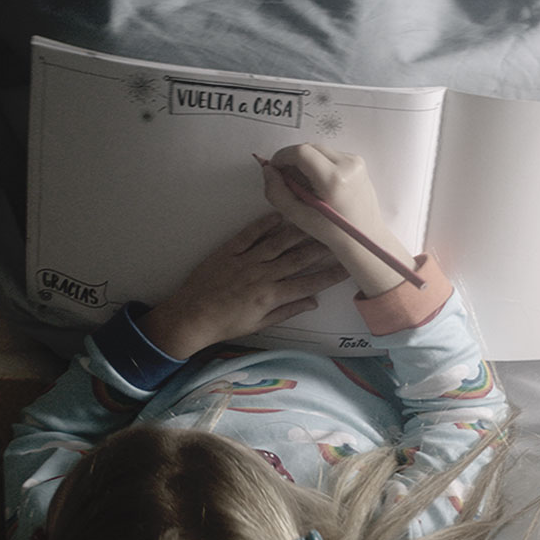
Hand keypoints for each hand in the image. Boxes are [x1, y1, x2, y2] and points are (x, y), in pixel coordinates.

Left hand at [137, 213, 347, 357]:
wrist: (191, 317)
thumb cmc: (226, 324)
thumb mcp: (260, 324)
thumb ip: (287, 311)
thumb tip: (313, 302)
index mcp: (271, 296)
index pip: (308, 284)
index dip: (330, 275)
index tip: (348, 266)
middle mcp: (262, 275)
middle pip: (298, 258)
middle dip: (321, 247)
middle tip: (339, 235)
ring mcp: (245, 260)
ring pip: (278, 242)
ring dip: (299, 231)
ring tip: (316, 220)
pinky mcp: (229, 250)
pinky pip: (250, 233)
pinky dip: (264, 223)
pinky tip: (280, 214)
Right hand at [260, 143, 416, 297]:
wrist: (365, 238)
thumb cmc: (334, 233)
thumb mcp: (299, 217)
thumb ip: (278, 193)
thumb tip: (269, 171)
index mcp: (334, 179)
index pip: (301, 152)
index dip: (282, 157)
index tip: (274, 168)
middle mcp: (348, 165)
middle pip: (310, 148)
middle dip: (293, 160)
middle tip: (287, 180)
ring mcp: (356, 162)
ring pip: (320, 151)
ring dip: (306, 163)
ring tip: (304, 187)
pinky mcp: (359, 163)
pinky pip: (331, 156)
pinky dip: (320, 165)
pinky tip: (319, 186)